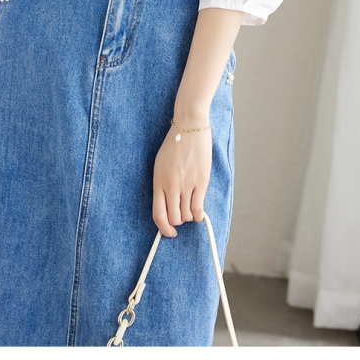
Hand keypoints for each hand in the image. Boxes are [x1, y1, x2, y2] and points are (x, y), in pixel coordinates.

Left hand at [152, 120, 211, 237]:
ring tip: (189, 208)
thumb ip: (162, 184)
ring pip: (186, 215)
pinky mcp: (201, 182)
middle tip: (181, 216)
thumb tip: (167, 204)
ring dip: (188, 216)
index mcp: (158, 181)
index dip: (163, 229)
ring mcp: (186, 184)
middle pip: (173, 218)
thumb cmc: (174, 144)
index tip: (169, 232)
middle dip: (177, 222)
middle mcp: (171, 185)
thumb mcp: (160, 164)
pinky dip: (198, 215)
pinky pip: (198, 208)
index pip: (158, 214)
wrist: (189, 126)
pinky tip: (198, 212)